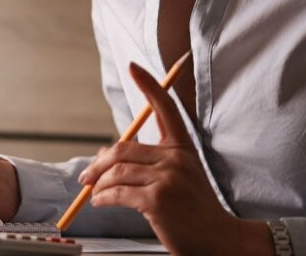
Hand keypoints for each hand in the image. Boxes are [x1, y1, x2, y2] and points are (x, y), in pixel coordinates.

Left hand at [79, 63, 273, 255]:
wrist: (219, 240)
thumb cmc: (193, 210)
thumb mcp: (175, 178)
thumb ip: (145, 162)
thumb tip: (102, 156)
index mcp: (182, 147)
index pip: (166, 108)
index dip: (149, 85)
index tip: (134, 66)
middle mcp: (176, 158)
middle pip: (122, 147)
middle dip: (98, 164)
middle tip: (86, 177)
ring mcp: (168, 178)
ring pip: (116, 171)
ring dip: (98, 184)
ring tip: (94, 193)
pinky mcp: (158, 200)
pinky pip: (117, 192)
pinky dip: (103, 198)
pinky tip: (100, 202)